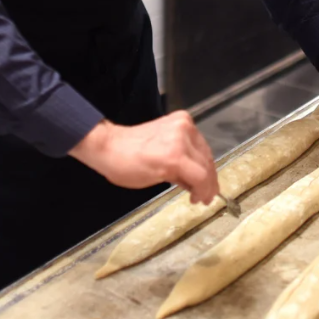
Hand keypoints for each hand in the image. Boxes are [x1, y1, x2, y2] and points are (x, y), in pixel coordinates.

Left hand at [69, 112, 219, 204]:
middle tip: (206, 194)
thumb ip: (180, 180)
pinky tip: (194, 164)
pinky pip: (197, 139)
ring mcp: (183, 124)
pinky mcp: (181, 118)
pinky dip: (197, 152)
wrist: (111, 145)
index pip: (201, 175)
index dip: (205, 191)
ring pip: (204, 150)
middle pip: (206, 162)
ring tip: (201, 182)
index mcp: (174, 156)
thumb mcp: (154, 180)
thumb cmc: (126, 168)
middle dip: (208, 180)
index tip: (202, 200)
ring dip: (205, 167)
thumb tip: (196, 186)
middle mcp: (182, 137)